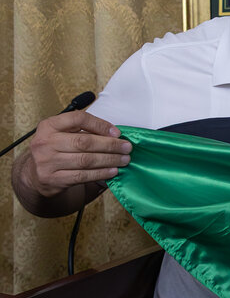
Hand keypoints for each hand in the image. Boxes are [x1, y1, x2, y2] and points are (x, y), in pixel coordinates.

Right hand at [12, 111, 129, 216]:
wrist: (35, 173)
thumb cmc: (56, 149)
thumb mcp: (62, 134)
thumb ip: (83, 130)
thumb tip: (115, 134)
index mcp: (48, 126)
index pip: (78, 119)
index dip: (100, 124)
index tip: (117, 132)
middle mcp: (45, 142)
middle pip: (84, 142)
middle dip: (110, 145)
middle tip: (127, 147)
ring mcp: (46, 162)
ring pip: (85, 160)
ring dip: (109, 160)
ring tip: (124, 160)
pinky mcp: (52, 179)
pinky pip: (82, 176)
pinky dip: (101, 173)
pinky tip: (113, 171)